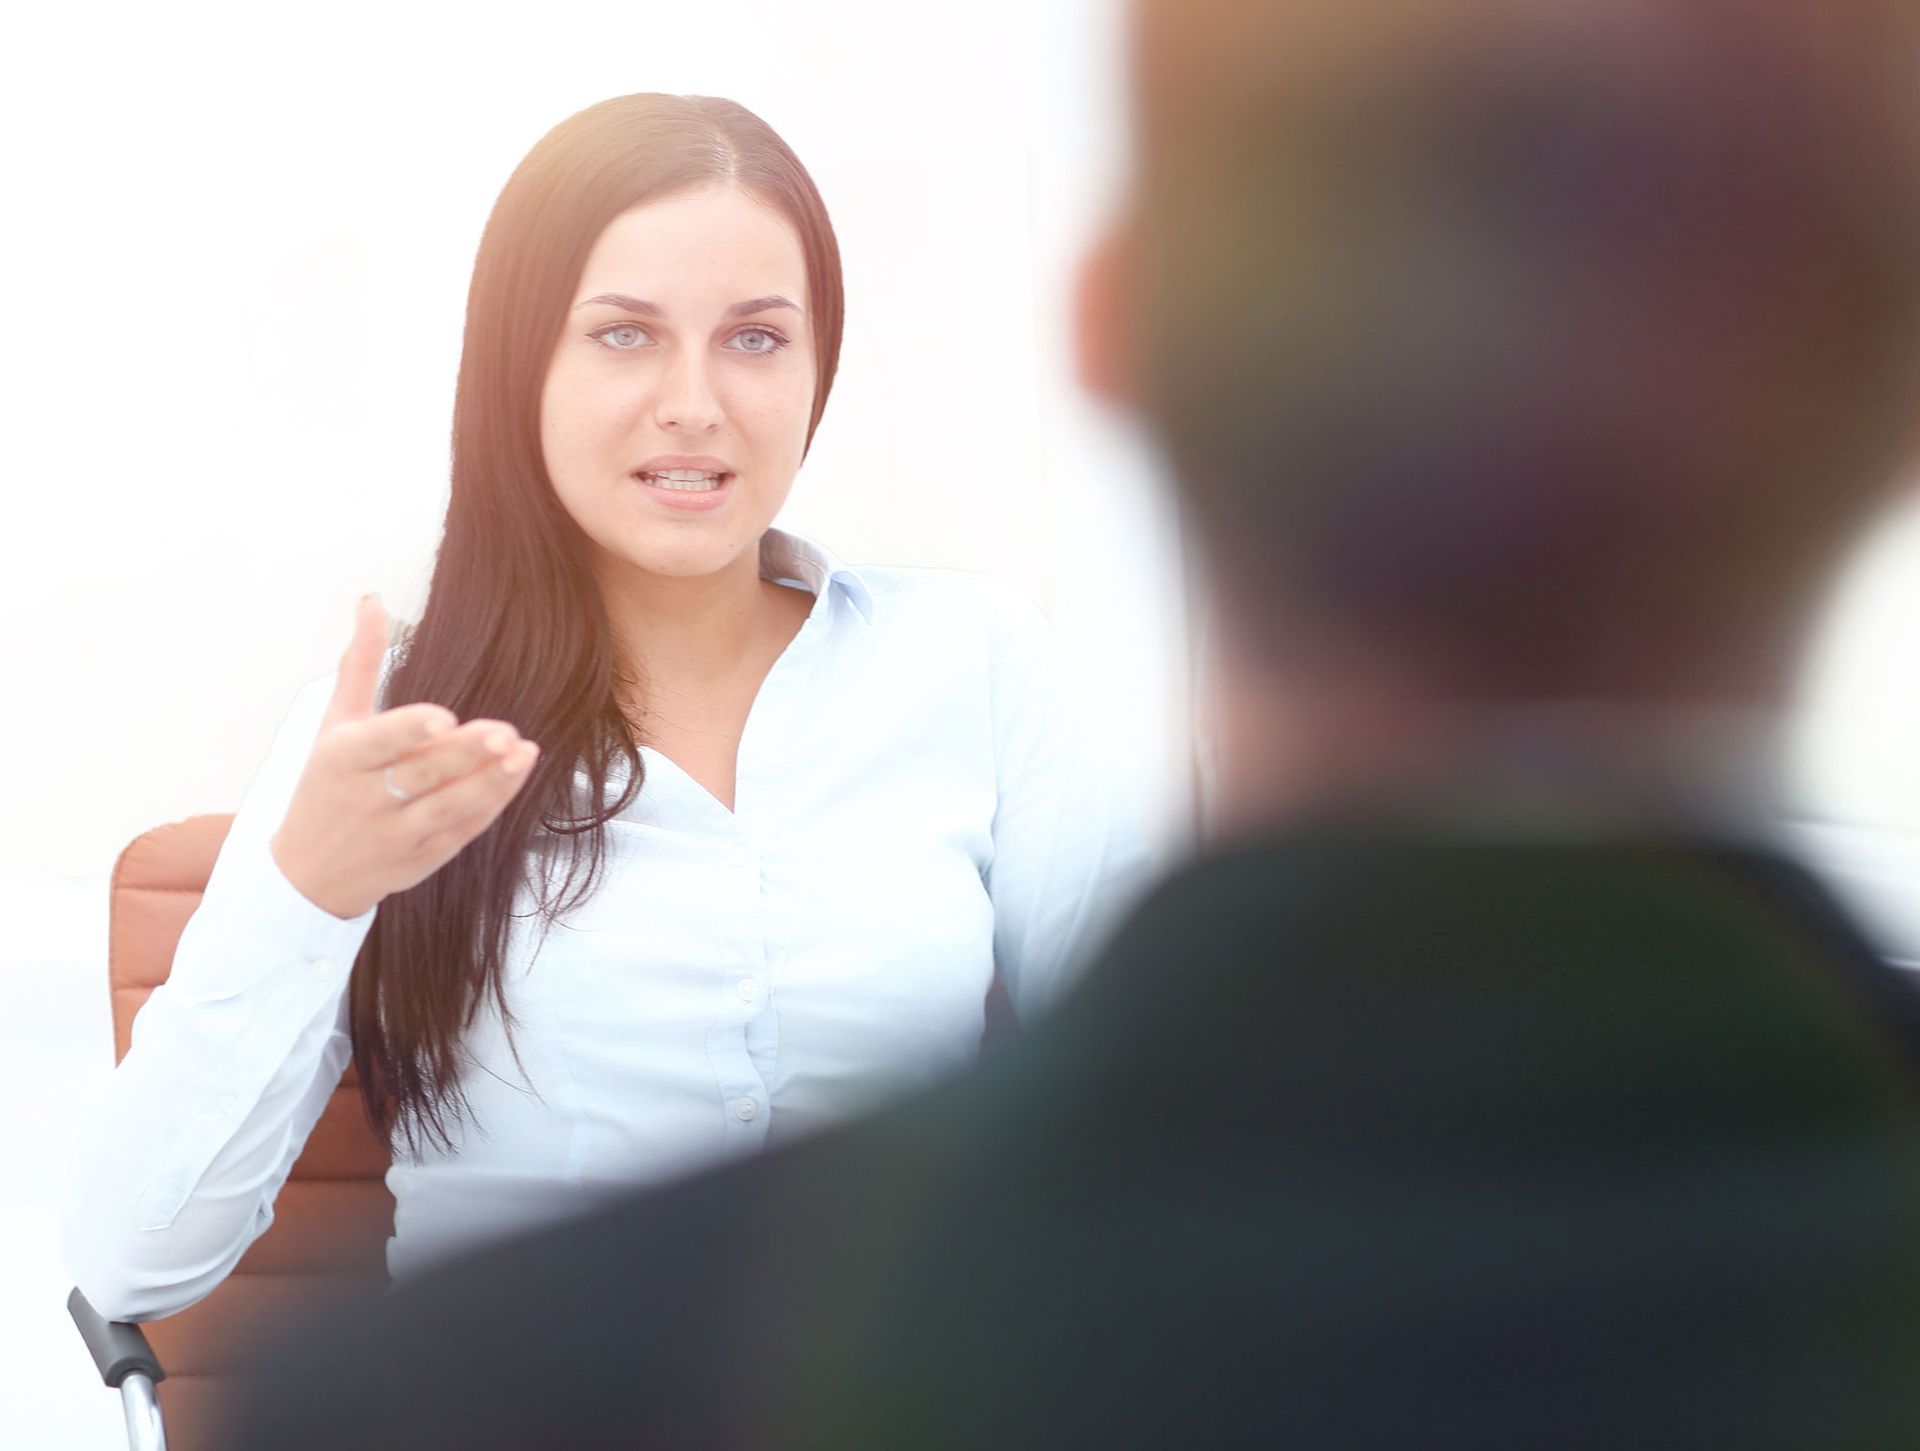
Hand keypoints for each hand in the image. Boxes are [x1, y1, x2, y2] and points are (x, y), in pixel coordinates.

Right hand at [269, 595, 540, 919]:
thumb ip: (359, 663)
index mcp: (341, 760)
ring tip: (523, 751)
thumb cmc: (325, 785)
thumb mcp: (333, 723)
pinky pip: (463, 830)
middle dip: (465, 753)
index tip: (444, 717)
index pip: (378, 742)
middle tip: (505, 731)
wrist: (308, 876)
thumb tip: (372, 600)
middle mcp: (367, 799)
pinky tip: (517, 774)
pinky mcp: (423, 858)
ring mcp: (396, 833)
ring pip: (449, 806)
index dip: (410, 730)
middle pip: (422, 774)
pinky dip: (491, 803)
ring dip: (489, 780)